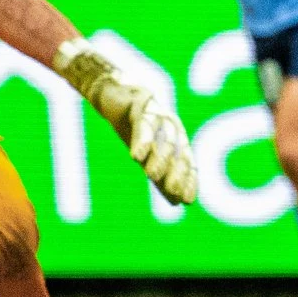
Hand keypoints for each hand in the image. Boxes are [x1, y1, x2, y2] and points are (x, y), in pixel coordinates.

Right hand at [52, 37, 197, 204]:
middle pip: (179, 149)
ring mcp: (157, 111)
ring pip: (164, 136)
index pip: (186, 160)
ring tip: (152, 176)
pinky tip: (135, 157)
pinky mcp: (141, 102)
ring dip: (159, 157)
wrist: (109, 94)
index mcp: (175, 136)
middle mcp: (170, 123)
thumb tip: (176, 202)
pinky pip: (143, 123)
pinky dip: (141, 140)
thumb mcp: (145, 154)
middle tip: (174, 192)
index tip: (187, 200)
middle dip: (178, 172)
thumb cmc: (128, 125)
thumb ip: (160, 175)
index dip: (189, 180)